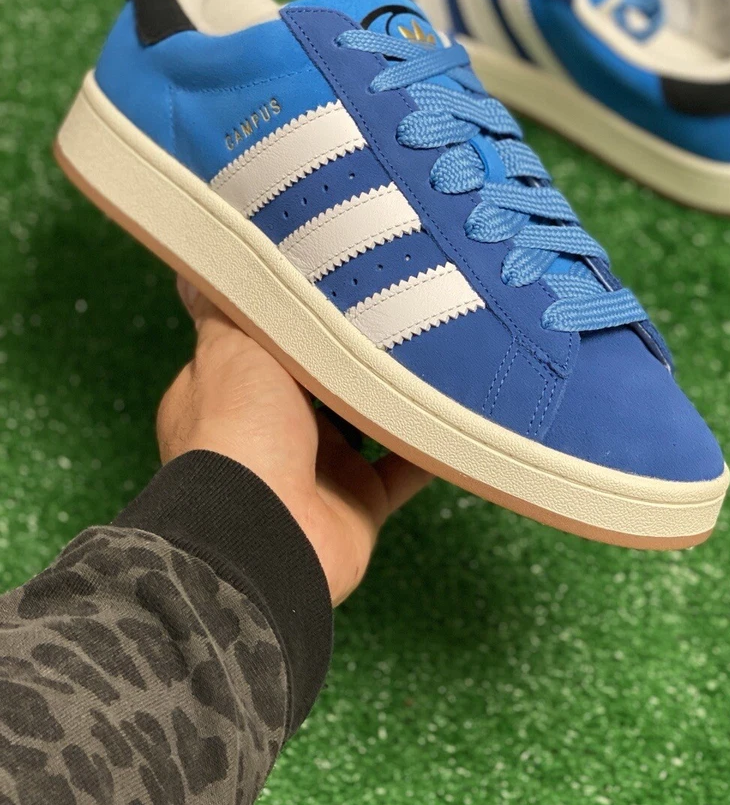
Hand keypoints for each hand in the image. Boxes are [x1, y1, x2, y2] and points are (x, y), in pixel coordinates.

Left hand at [156, 277, 430, 604]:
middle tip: (397, 304)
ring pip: (366, 421)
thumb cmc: (237, 434)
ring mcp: (316, 469)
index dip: (292, 314)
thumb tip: (194, 270)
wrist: (264, 535)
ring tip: (435, 347)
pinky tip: (460, 410)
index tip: (332, 278)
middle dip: (352, 351)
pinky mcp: (359, 503)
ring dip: (395, 394)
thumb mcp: (229, 349)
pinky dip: (431, 446)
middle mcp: (271, 431)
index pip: (262, 342)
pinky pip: (405, 468)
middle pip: (320, 381)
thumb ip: (225, 310)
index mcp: (229, 393)